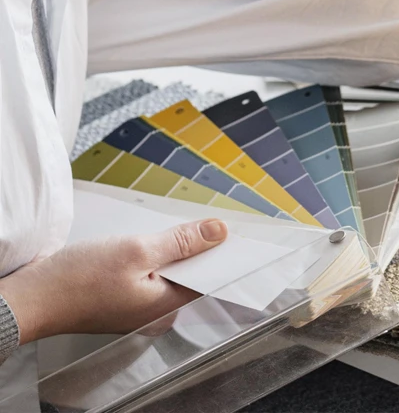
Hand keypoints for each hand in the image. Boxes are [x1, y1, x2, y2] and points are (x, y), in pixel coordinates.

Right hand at [0, 218, 227, 343]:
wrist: (32, 297)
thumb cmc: (79, 279)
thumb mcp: (137, 251)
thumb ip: (181, 242)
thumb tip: (219, 232)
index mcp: (164, 306)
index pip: (207, 278)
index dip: (220, 252)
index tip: (233, 228)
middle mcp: (154, 312)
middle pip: (188, 273)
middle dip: (195, 246)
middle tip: (203, 218)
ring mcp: (136, 306)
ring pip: (167, 270)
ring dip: (172, 247)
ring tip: (172, 225)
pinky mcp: (121, 297)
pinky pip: (148, 272)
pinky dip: (152, 254)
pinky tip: (148, 238)